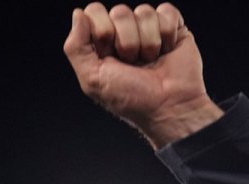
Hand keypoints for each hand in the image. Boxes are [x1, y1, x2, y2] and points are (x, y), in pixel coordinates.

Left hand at [63, 3, 221, 146]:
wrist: (168, 107)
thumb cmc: (131, 98)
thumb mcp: (92, 79)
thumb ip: (75, 47)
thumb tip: (78, 14)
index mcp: (102, 42)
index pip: (94, 12)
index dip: (102, 32)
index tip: (109, 56)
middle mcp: (124, 32)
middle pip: (119, 12)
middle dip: (127, 42)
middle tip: (133, 63)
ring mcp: (148, 28)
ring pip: (144, 12)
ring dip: (148, 43)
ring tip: (150, 61)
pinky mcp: (172, 27)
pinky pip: (166, 11)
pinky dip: (167, 35)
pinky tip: (166, 51)